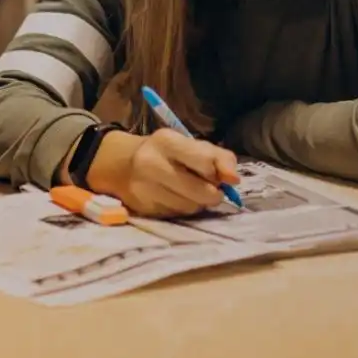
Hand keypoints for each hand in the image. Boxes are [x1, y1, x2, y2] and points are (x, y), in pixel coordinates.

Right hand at [89, 128, 239, 217]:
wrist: (122, 164)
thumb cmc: (167, 153)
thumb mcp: (191, 145)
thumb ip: (219, 157)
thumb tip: (234, 180)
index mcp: (167, 141)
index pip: (205, 160)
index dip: (220, 172)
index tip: (226, 178)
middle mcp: (152, 163)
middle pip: (201, 191)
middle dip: (213, 193)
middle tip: (212, 189)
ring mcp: (145, 188)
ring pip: (190, 207)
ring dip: (198, 203)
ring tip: (191, 192)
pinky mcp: (143, 208)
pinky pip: (177, 215)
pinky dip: (183, 209)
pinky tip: (176, 198)